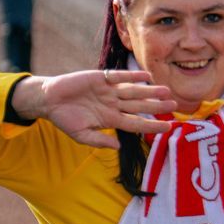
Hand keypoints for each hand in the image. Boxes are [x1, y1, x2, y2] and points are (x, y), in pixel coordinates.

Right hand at [13, 70, 176, 148]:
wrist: (49, 100)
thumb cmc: (64, 119)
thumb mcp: (81, 135)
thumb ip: (99, 141)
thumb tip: (118, 148)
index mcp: (110, 119)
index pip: (136, 123)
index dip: (152, 125)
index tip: (168, 127)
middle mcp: (113, 104)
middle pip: (139, 106)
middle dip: (156, 106)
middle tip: (175, 105)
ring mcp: (109, 91)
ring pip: (134, 91)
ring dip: (150, 91)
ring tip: (166, 91)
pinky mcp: (101, 78)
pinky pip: (120, 77)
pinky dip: (133, 76)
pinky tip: (147, 76)